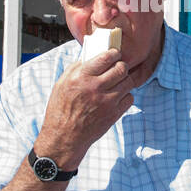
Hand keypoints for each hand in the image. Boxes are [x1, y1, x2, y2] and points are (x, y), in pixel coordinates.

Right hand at [35, 49, 133, 169]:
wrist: (64, 137)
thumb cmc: (61, 109)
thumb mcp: (62, 84)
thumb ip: (76, 68)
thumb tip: (91, 57)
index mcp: (81, 77)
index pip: (106, 58)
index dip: (114, 53)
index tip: (115, 54)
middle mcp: (95, 88)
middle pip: (121, 68)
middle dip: (121, 66)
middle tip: (117, 68)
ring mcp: (107, 102)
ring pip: (128, 82)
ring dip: (124, 80)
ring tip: (117, 83)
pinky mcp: (114, 114)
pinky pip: (129, 98)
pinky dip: (125, 95)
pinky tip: (116, 96)